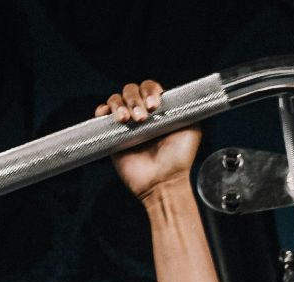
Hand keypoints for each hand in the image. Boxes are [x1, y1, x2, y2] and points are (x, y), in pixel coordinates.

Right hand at [95, 79, 200, 201]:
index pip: (150, 88)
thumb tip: (178, 97)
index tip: (154, 106)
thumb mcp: (191, 130)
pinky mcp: (112, 135)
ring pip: (116, 99)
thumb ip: (186, 110)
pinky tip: (113, 118)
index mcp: (159, 110)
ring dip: (120, 105)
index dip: (150, 92)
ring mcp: (127, 123)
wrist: (163, 181)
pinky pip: (101, 114)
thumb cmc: (179, 159)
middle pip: (131, 90)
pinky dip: (103, 110)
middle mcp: (142, 114)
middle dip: (135, 100)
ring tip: (128, 121)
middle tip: (142, 119)